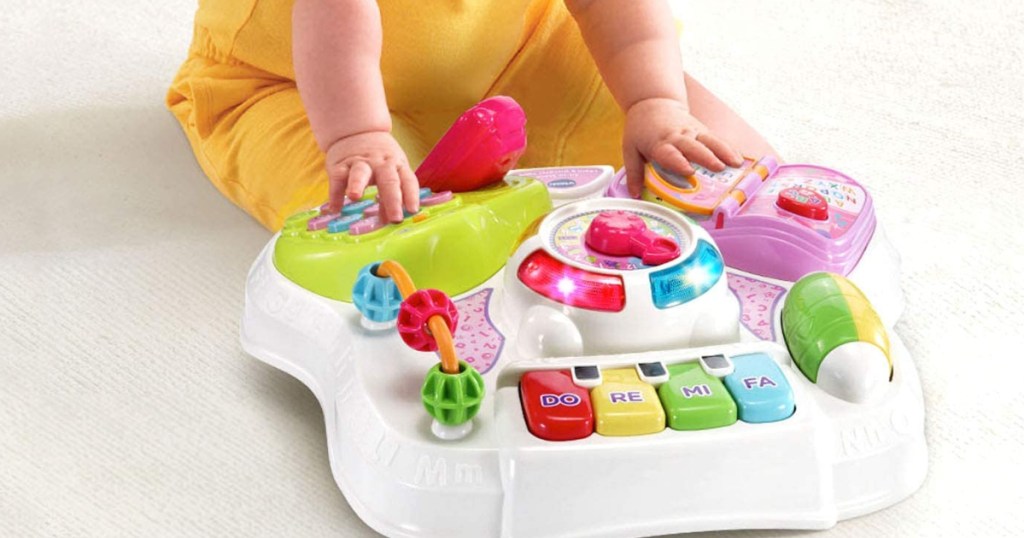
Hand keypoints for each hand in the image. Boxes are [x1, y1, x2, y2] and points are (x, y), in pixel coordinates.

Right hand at [323, 131, 419, 221]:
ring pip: (360, 172)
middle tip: (395, 218)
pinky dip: (335, 194)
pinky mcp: (340, 164)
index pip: (408, 180)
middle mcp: (381, 163)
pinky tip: (335, 208)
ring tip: (355, 196)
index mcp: (397, 165)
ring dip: (357, 184)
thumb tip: (389, 221)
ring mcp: (360, 162)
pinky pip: (338, 178)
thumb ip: (391, 196)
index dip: (411, 195)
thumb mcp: (390, 173)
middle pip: (388, 180)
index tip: (412, 211)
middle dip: (393, 199)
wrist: (356, 131)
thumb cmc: (378, 160)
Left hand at [622, 97, 743, 196]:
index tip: (688, 170)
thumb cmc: (641, 129)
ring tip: (736, 164)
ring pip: (710, 141)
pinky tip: (738, 159)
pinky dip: (728, 148)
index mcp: (659, 143)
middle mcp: (678, 136)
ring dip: (723, 152)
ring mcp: (692, 132)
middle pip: (694, 146)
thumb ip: (634, 172)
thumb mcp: (630, 149)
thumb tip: (634, 194)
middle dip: (707, 157)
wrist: (653, 102)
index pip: (670, 153)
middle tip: (719, 169)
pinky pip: (716, 140)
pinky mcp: (701, 130)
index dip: (679, 161)